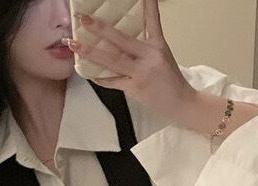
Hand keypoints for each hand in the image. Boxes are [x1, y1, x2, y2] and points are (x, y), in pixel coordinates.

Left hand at [68, 0, 196, 121]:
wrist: (182, 104)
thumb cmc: (170, 80)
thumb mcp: (162, 57)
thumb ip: (143, 47)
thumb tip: (119, 40)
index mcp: (158, 46)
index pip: (152, 21)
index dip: (148, 5)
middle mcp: (149, 57)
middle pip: (121, 41)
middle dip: (100, 29)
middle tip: (83, 19)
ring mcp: (141, 74)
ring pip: (112, 61)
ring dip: (91, 53)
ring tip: (75, 44)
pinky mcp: (135, 88)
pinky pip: (113, 82)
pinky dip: (100, 78)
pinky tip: (87, 72)